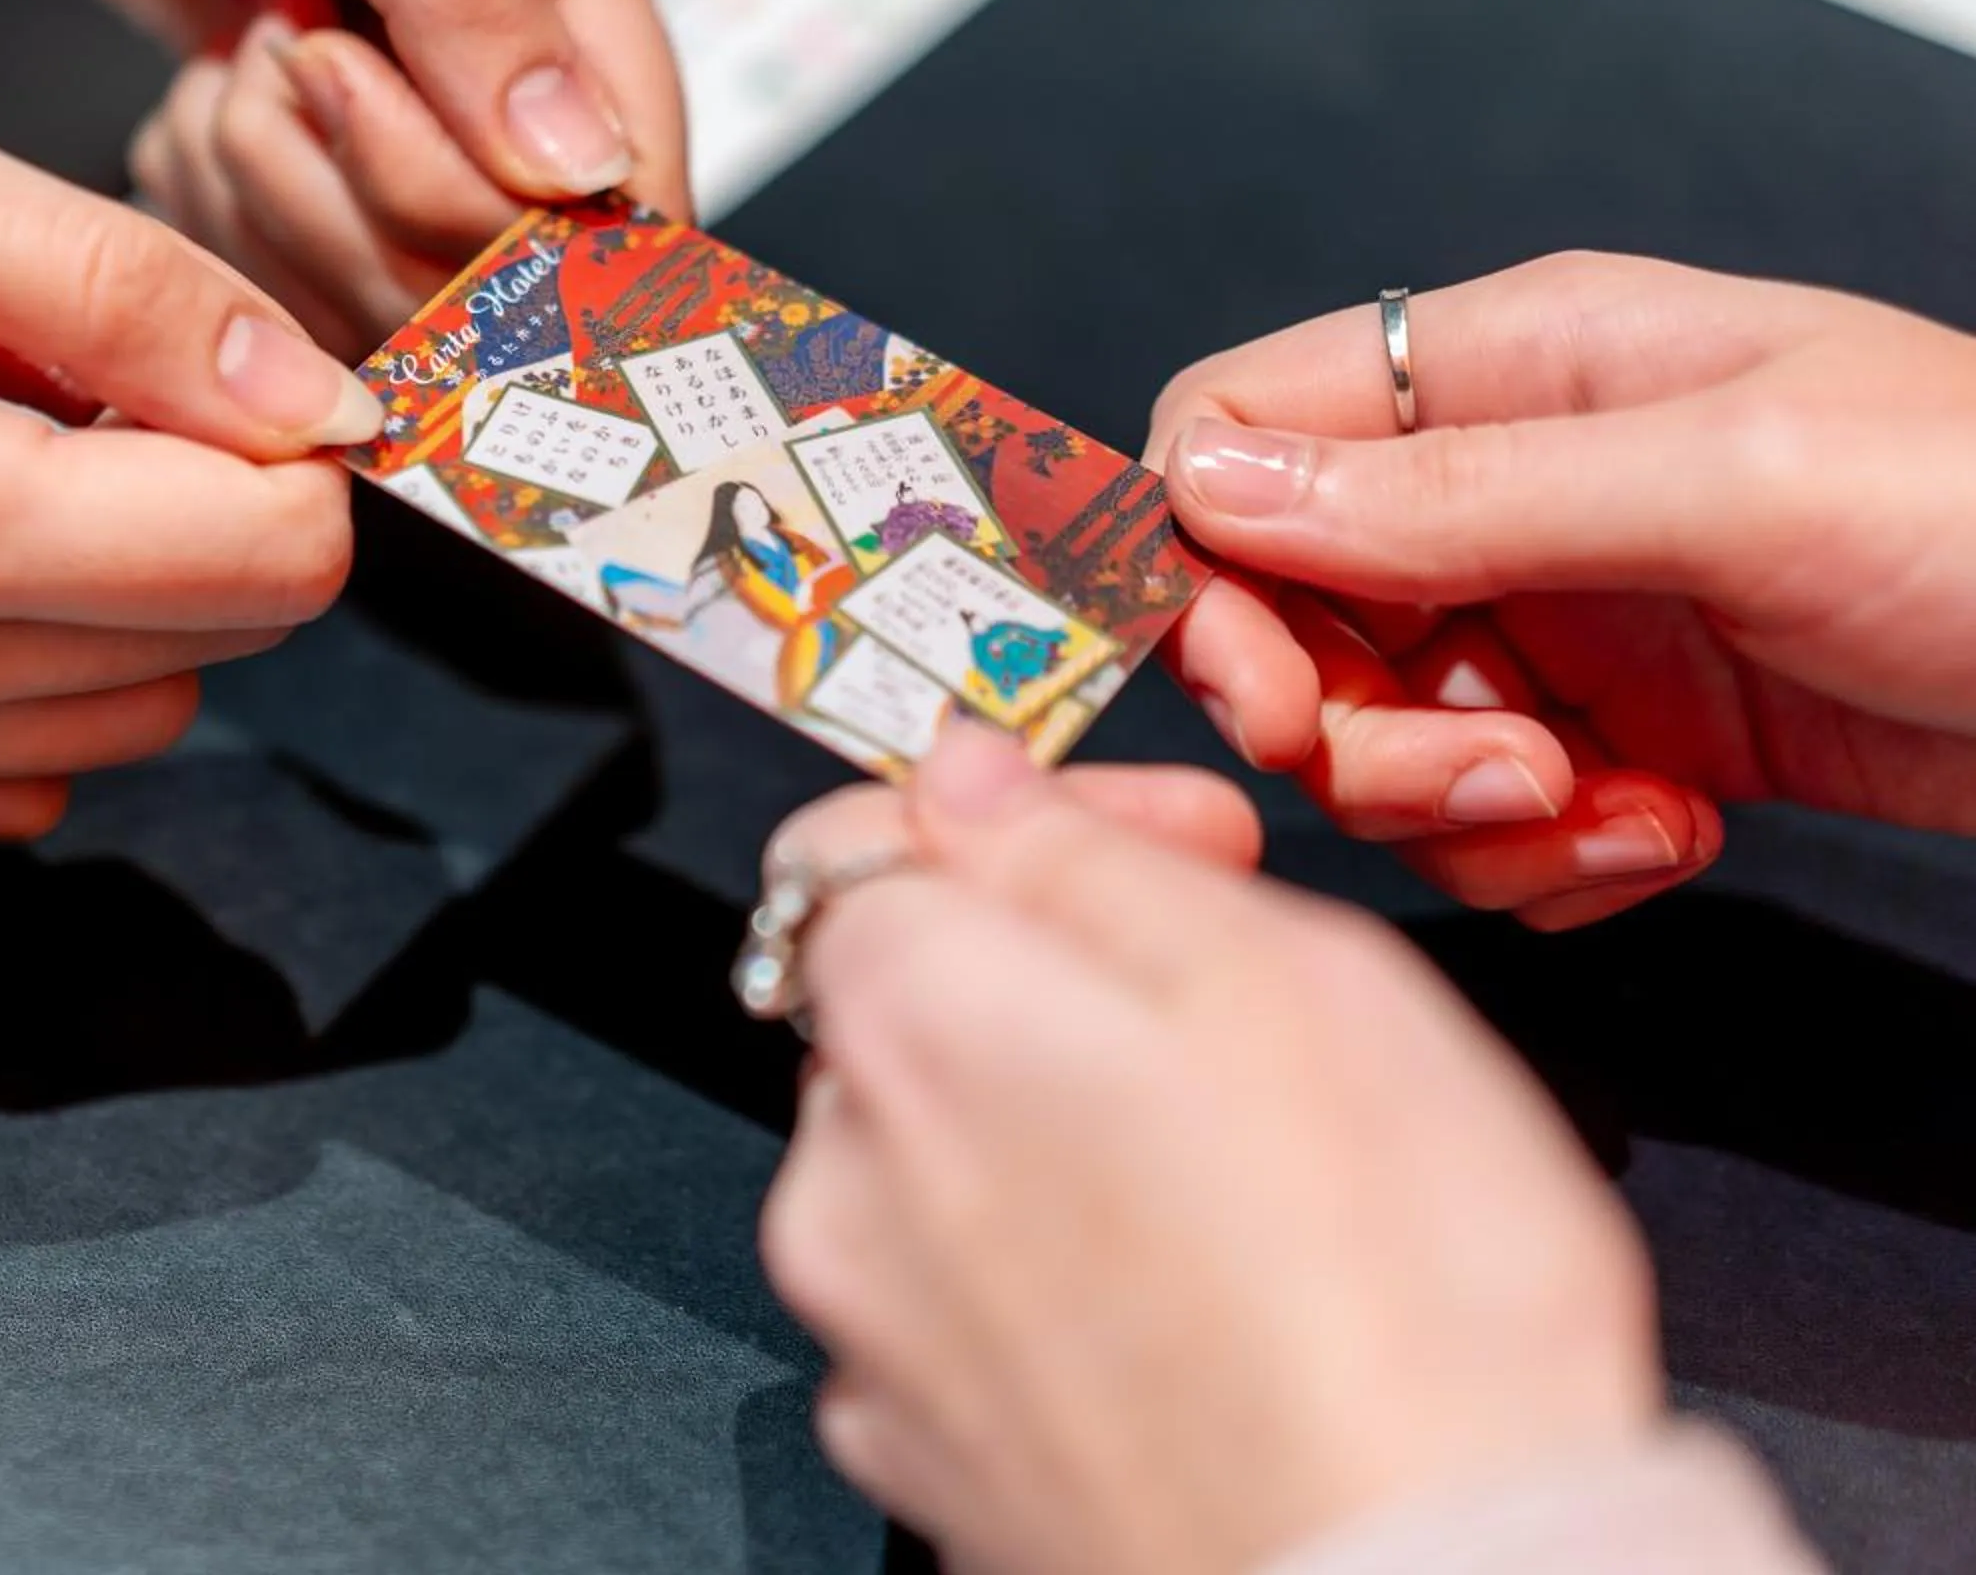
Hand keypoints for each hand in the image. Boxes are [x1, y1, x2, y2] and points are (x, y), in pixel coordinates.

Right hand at [0, 0, 370, 833]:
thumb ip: (100, 282)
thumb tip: (302, 388)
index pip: (259, 560)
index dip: (290, 435)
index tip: (229, 335)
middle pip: (211, 642)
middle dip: (209, 491)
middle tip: (82, 337)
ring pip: (119, 708)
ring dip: (119, 567)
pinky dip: (22, 649)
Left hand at [0, 0, 688, 352]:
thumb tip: (575, 155)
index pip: (629, 166)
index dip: (528, 235)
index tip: (396, 201)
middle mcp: (501, 18)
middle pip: (501, 245)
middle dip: (364, 190)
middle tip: (276, 47)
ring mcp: (399, 77)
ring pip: (386, 265)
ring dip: (277, 187)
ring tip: (231, 47)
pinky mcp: (302, 119)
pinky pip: (287, 248)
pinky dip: (219, 193)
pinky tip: (191, 91)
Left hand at [762, 723, 1659, 1574]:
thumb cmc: (1399, 1301)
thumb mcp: (1289, 975)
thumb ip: (1085, 853)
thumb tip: (970, 778)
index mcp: (912, 1021)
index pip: (861, 843)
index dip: (1027, 822)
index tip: (1171, 848)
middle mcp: (842, 1179)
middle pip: (906, 1008)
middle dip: (1057, 979)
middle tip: (1245, 1010)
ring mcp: (874, 1337)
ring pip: (940, 1163)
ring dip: (1062, 1133)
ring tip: (1248, 1184)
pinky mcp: (927, 1461)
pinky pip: (966, 1311)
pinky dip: (1059, 1280)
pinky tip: (1202, 1305)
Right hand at [1148, 252, 1975, 928]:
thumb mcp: (1724, 482)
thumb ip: (1454, 490)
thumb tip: (1205, 486)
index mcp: (1514, 364)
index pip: (1243, 432)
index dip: (1212, 566)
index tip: (1264, 688)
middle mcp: (1509, 488)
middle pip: (1289, 617)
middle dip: (1358, 725)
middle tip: (1490, 774)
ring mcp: (1562, 617)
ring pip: (1376, 737)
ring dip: (1467, 810)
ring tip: (1617, 812)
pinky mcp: (1620, 736)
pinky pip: (1489, 822)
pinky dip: (1556, 861)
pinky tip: (1680, 839)